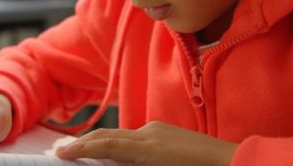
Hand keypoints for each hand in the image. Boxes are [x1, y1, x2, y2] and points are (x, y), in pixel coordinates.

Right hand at [56, 121, 237, 165]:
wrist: (232, 162)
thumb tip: (116, 161)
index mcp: (149, 148)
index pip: (107, 145)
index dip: (81, 148)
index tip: (60, 153)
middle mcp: (150, 133)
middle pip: (109, 134)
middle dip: (84, 142)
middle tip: (63, 149)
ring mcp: (158, 129)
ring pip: (120, 133)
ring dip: (100, 141)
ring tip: (83, 150)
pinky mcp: (164, 130)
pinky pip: (134, 135)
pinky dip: (118, 142)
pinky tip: (115, 151)